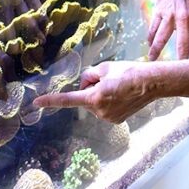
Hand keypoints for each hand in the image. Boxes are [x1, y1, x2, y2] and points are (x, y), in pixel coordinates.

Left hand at [32, 61, 154, 123]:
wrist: (151, 83)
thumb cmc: (128, 72)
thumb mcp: (104, 68)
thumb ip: (88, 76)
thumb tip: (84, 85)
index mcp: (94, 97)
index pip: (67, 99)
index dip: (50, 100)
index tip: (36, 103)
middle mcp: (99, 111)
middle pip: (84, 98)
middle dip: (90, 89)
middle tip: (109, 80)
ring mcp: (108, 118)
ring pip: (94, 104)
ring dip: (100, 95)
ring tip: (118, 87)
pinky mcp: (115, 120)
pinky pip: (104, 109)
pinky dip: (108, 102)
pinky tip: (121, 96)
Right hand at [149, 0, 188, 60]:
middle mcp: (184, 16)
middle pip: (182, 43)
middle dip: (181, 59)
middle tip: (178, 71)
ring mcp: (170, 13)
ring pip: (163, 37)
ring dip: (157, 50)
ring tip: (153, 60)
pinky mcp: (158, 9)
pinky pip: (154, 26)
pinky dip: (151, 36)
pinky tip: (149, 43)